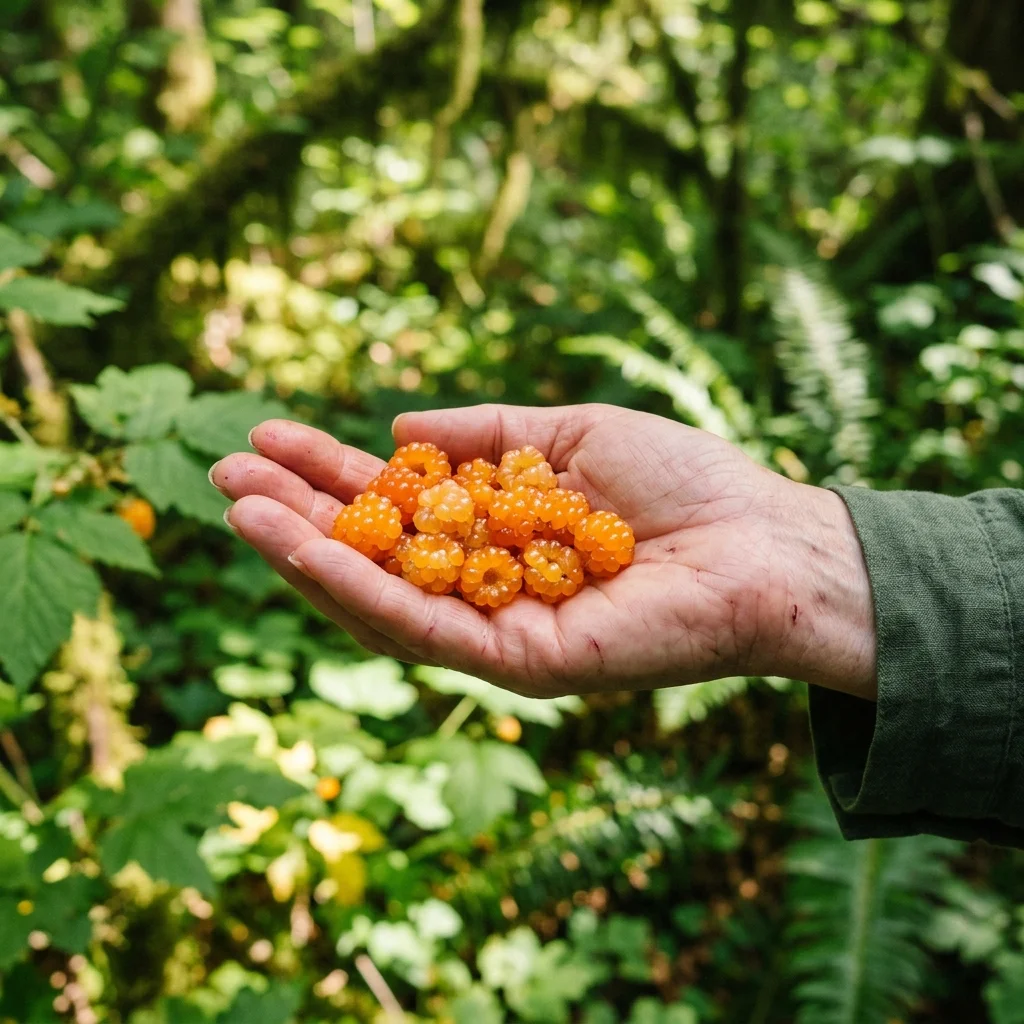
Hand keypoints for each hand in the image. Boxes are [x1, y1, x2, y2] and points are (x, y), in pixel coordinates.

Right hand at [211, 404, 876, 698]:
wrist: (767, 544)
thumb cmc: (683, 484)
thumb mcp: (566, 435)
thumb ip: (484, 436)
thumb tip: (397, 430)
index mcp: (498, 538)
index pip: (399, 510)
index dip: (333, 475)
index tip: (273, 438)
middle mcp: (488, 591)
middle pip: (377, 557)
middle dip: (300, 514)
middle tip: (227, 470)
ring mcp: (499, 633)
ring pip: (382, 599)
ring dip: (305, 552)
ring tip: (240, 504)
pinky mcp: (520, 663)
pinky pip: (423, 626)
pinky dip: (356, 586)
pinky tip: (299, 545)